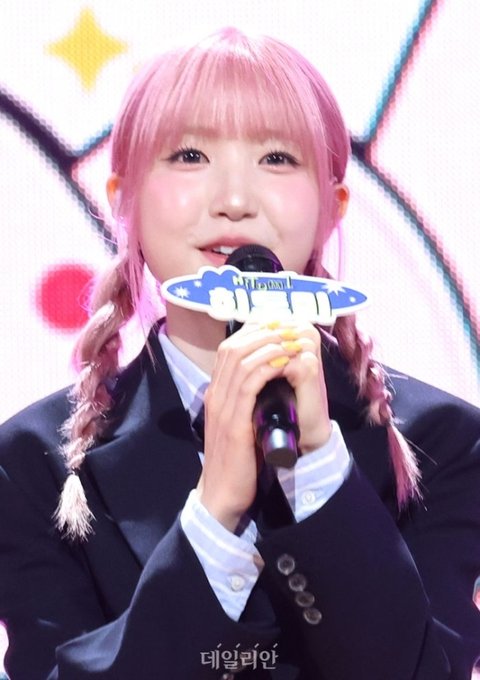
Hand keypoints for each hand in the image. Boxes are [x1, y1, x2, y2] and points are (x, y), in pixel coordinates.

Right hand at [196, 321, 330, 530]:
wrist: (221, 493)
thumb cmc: (236, 460)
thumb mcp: (239, 423)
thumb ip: (247, 402)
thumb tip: (269, 383)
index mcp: (216, 393)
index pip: (229, 349)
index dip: (253, 331)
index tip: (278, 324)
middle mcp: (215, 395)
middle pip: (234, 347)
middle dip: (263, 331)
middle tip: (289, 326)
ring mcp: (222, 407)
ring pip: (241, 359)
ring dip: (269, 345)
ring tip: (291, 340)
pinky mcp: (234, 422)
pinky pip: (249, 383)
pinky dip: (267, 367)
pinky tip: (285, 362)